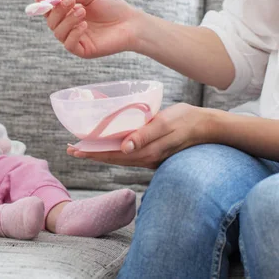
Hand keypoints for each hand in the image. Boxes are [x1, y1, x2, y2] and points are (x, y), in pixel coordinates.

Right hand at [35, 0, 141, 58]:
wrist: (131, 22)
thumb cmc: (113, 7)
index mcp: (70, 14)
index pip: (51, 13)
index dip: (43, 6)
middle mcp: (70, 28)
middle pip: (51, 23)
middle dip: (57, 11)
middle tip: (71, 2)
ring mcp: (76, 40)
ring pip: (58, 33)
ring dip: (67, 20)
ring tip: (82, 11)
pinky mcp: (83, 50)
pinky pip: (69, 45)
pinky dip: (73, 33)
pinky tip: (84, 25)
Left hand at [67, 103, 211, 168]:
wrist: (208, 127)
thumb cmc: (185, 120)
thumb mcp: (165, 124)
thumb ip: (145, 135)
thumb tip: (124, 147)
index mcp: (146, 152)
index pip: (112, 155)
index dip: (92, 152)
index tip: (75, 149)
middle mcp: (146, 158)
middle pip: (112, 158)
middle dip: (91, 154)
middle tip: (71, 149)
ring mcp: (150, 157)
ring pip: (119, 158)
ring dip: (101, 153)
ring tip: (83, 148)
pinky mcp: (153, 152)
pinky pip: (128, 155)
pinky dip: (114, 151)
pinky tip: (107, 146)